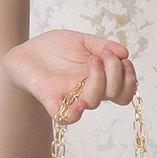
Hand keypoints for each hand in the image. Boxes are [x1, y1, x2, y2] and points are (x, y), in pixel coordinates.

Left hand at [0, 30, 136, 123]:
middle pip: (114, 95)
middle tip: (104, 55)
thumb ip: (103, 45)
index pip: (123, 91)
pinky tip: (79, 103)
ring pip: (94, 102)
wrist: (26, 50)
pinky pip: (64, 117)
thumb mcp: (83, 40)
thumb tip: (124, 52)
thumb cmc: (55, 48)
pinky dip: (74, 114)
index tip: (124, 60)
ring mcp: (70, 96)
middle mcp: (87, 90)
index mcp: (98, 78)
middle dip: (116, 74)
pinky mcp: (51, 99)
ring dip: (99, 80)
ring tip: (92, 60)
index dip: (130, 80)